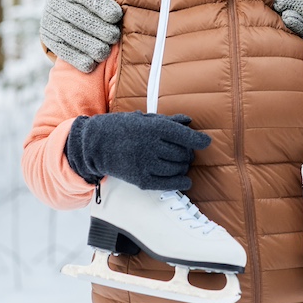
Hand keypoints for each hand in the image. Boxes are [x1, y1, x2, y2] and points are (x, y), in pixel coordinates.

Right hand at [40, 0, 122, 72]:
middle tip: (114, 36)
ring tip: (105, 51)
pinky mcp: (49, 38)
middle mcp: (55, 1)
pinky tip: (91, 64)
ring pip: (70, 35)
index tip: (116, 15)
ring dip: (88, 45)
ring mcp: (50, 20)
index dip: (100, 5)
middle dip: (98, 28)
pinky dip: (76, 58)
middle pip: (77, 17)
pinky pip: (62, 50)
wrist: (66, 10)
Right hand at [65, 111, 211, 190]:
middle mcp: (150, 146)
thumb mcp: (145, 118)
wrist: (96, 143)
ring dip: (183, 166)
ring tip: (182, 163)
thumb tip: (189, 122)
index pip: (184, 135)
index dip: (199, 140)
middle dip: (189, 153)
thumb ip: (168, 121)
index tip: (206, 142)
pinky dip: (180, 183)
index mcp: (153, 128)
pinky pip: (167, 184)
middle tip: (188, 152)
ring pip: (177, 168)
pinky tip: (185, 180)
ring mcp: (145, 164)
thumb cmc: (123, 128)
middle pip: (182, 153)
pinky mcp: (140, 180)